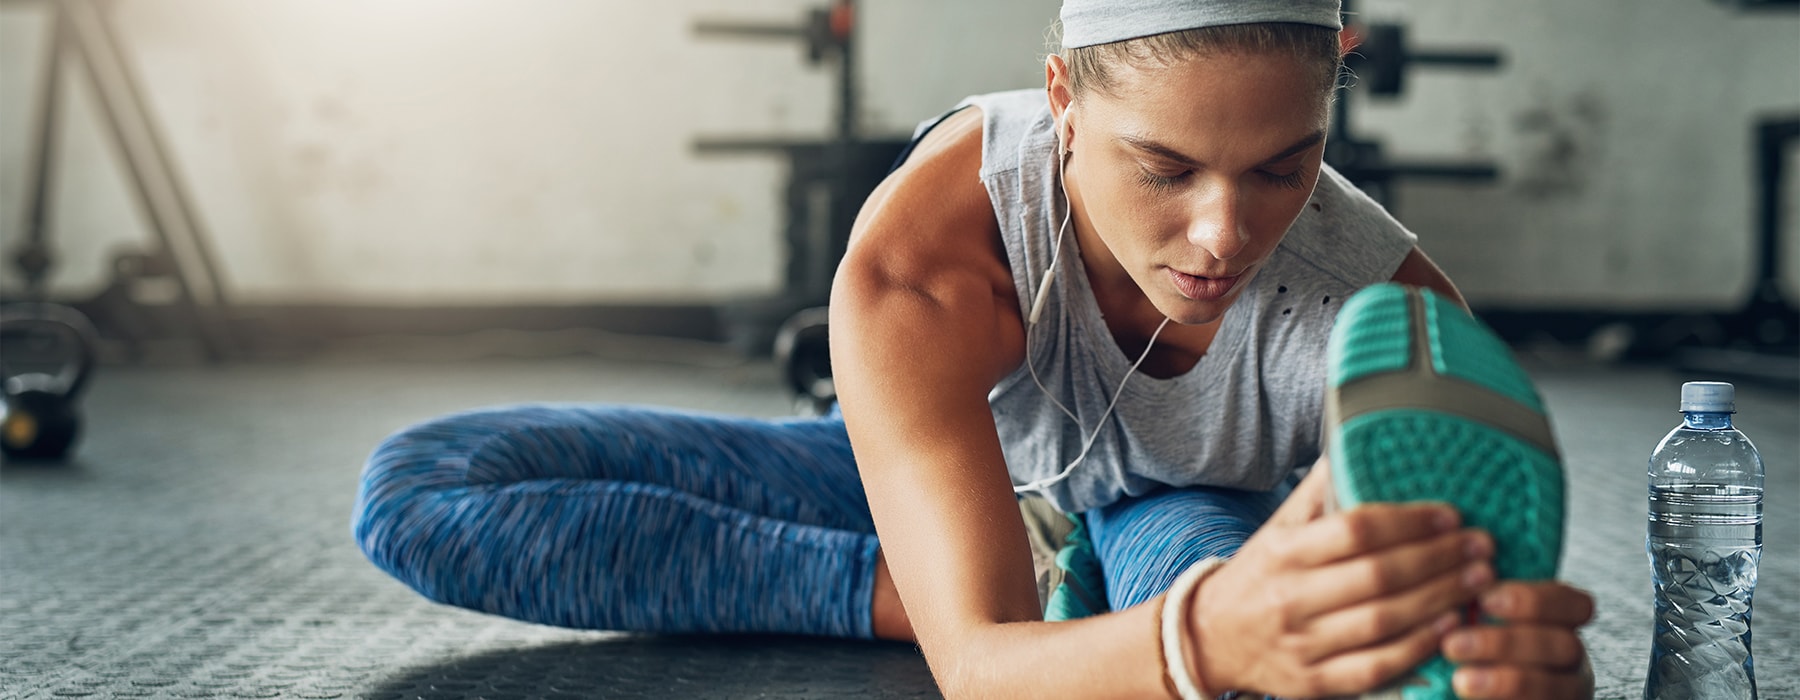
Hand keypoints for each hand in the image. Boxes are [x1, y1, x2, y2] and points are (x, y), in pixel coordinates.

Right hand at [1183, 462, 1493, 696]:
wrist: (1211, 638)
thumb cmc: (1258, 576)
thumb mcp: (1278, 528)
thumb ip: (1318, 491)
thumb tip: (1354, 440)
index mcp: (1284, 552)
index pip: (1355, 530)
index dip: (1409, 521)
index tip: (1450, 514)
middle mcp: (1291, 598)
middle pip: (1378, 576)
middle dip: (1439, 559)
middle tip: (1481, 546)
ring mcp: (1302, 644)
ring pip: (1383, 621)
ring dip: (1439, 599)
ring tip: (1477, 580)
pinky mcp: (1314, 682)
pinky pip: (1375, 666)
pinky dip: (1417, 648)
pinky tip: (1448, 627)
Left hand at [1444, 581, 1595, 698]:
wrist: (1469, 689)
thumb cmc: (1473, 647)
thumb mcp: (1481, 619)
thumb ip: (1480, 599)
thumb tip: (1460, 568)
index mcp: (1562, 624)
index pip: (1576, 604)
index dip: (1535, 599)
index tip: (1484, 599)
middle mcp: (1571, 658)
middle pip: (1565, 645)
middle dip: (1507, 643)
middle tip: (1454, 643)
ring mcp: (1567, 691)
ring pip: (1553, 686)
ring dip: (1505, 681)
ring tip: (1460, 680)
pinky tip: (1468, 695)